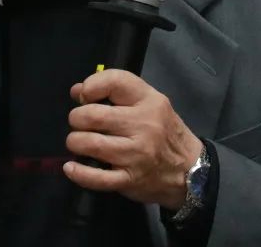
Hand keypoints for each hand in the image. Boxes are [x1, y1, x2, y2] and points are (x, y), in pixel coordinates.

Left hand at [65, 69, 203, 209]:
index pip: (115, 82)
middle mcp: (144, 125)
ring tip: (77, 142)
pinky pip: (97, 178)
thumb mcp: (149, 104)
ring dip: (75, 142)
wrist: (189, 169)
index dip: (92, 85)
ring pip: (92, 144)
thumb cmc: (164, 132)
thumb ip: (116, 93)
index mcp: (149, 100)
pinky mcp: (130, 179)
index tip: (85, 96)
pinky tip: (71, 167)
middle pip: (94, 115)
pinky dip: (79, 172)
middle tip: (79, 122)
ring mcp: (137, 154)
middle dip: (77, 118)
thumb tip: (77, 90)